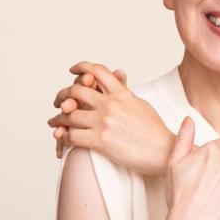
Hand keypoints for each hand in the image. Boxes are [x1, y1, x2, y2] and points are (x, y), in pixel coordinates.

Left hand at [48, 62, 172, 174]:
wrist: (163, 152)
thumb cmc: (154, 130)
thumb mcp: (141, 104)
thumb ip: (124, 90)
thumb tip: (118, 75)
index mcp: (122, 94)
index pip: (98, 71)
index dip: (82, 67)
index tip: (74, 70)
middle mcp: (111, 105)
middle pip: (76, 91)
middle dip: (63, 95)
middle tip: (59, 102)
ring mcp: (105, 122)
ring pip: (69, 115)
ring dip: (59, 119)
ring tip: (56, 122)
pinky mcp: (100, 141)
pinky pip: (71, 136)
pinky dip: (64, 136)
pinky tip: (64, 137)